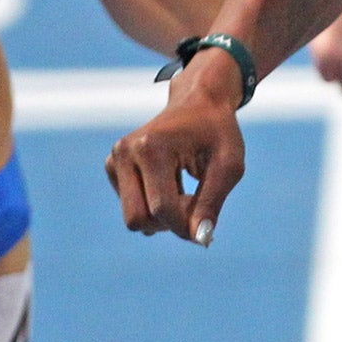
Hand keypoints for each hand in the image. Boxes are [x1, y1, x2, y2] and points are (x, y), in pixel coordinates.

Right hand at [106, 47, 246, 245]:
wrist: (198, 102)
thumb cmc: (218, 132)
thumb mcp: (228, 165)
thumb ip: (212, 203)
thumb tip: (199, 239)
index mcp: (152, 147)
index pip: (162, 208)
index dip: (186, 226)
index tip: (207, 227)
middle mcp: (125, 152)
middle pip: (138, 218)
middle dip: (169, 224)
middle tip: (195, 206)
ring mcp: (115, 159)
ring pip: (134, 217)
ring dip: (163, 216)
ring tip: (186, 192)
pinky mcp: (113, 166)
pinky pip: (132, 207)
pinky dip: (153, 207)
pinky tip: (171, 186)